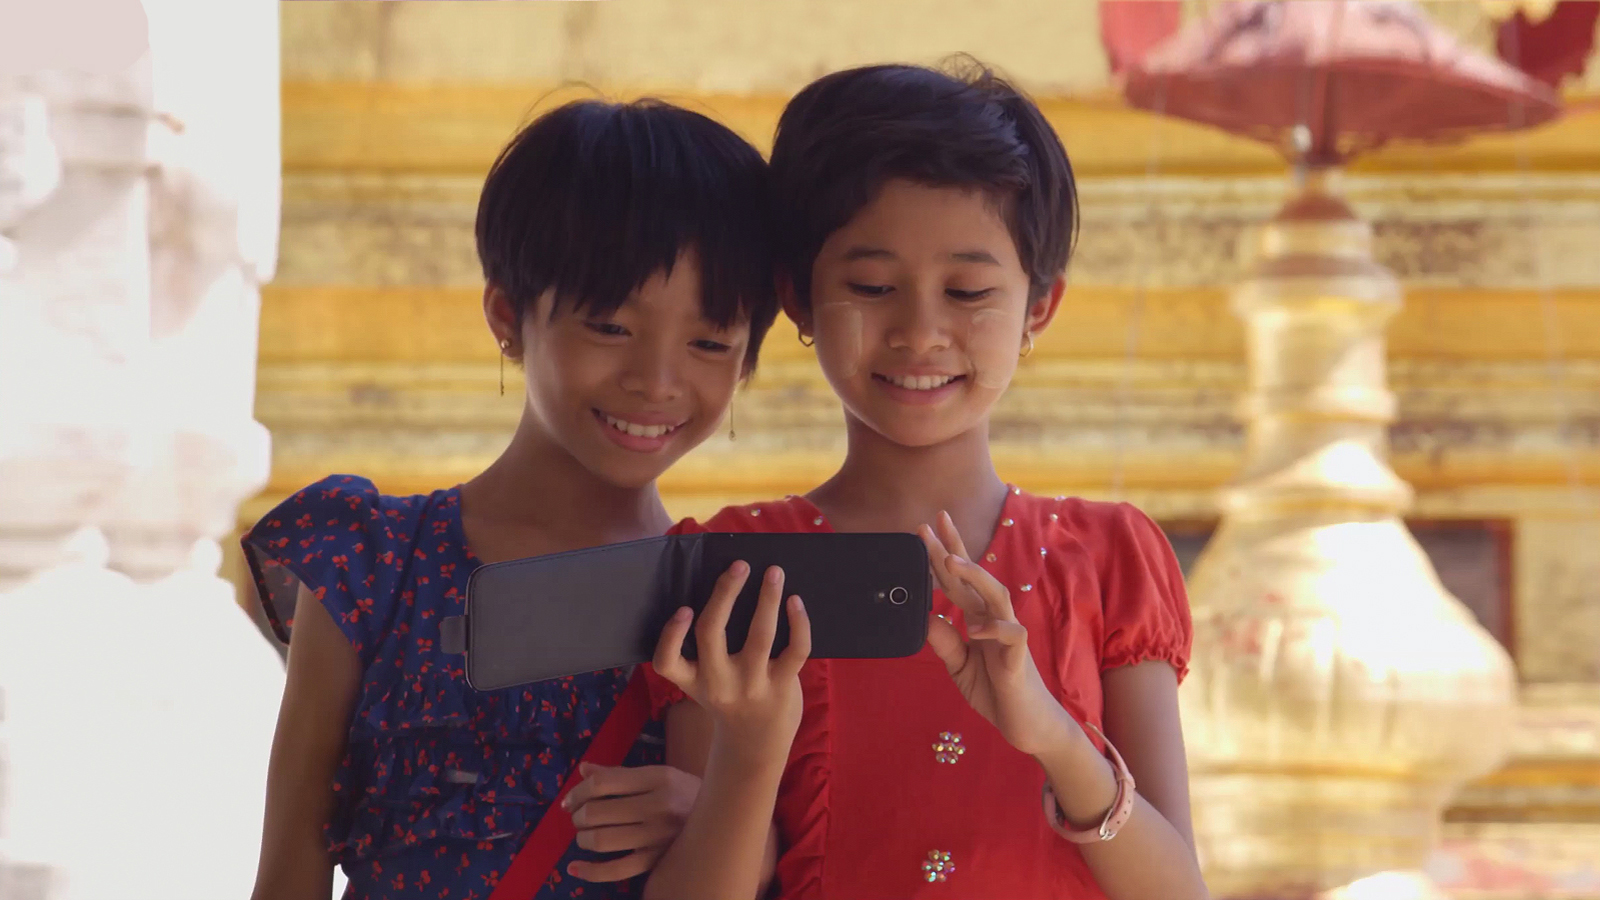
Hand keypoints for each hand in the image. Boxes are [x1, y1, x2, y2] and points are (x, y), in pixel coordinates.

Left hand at [560, 762, 700, 881]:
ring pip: (603, 841)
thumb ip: (619, 774)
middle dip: (579, 816)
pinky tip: (574, 868)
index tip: (569, 800)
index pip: (603, 784)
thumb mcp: (658, 774)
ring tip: (584, 836)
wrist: (724, 817)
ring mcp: (658, 836)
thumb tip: (582, 770)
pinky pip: (616, 871)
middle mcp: (657, 806)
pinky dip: (590, 872)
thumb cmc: (684, 792)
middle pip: (598, 812)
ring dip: (583, 839)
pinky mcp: (657, 860)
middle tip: (579, 818)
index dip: (578, 792)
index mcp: (657, 778)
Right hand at [653, 562, 811, 758]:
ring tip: (774, 572)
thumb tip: (731, 587)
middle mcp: (718, 683)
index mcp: (692, 680)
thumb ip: (709, 648)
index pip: (667, 662)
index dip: (671, 634)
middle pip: (712, 632)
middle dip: (725, 593)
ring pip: (760, 635)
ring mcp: (752, 685)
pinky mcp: (782, 687)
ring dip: (767, 598)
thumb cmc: (729, 699)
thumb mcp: (707, 682)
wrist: (755, 746)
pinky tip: (795, 602)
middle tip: (739, 565)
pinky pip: (795, 650)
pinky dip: (798, 622)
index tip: (684, 608)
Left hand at [921, 511, 1073, 756]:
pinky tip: (976, 628)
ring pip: (998, 595)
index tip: (925, 528)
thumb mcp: (960, 666)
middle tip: (931, 525)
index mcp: (979, 620)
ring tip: (951, 561)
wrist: (1027, 725)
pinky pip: (1012, 635)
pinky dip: (995, 629)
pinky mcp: (1020, 658)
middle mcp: (995, 620)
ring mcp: (1009, 636)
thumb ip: (945, 642)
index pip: (959, 581)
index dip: (945, 554)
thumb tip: (924, 615)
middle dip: (955, 549)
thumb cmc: (997, 691)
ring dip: (975, 577)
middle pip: (976, 577)